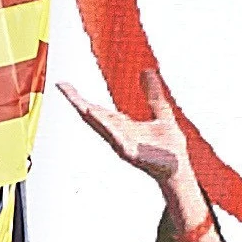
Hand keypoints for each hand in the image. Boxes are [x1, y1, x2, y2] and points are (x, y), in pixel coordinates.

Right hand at [58, 77, 198, 195]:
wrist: (180, 171)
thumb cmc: (169, 149)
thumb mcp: (162, 114)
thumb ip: (154, 94)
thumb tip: (148, 71)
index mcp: (123, 125)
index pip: (97, 109)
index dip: (79, 97)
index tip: (64, 84)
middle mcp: (118, 135)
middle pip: (92, 116)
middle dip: (76, 101)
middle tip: (61, 85)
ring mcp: (123, 145)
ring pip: (102, 127)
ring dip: (90, 114)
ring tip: (76, 100)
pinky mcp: (132, 155)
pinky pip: (117, 140)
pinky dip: (108, 129)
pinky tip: (100, 119)